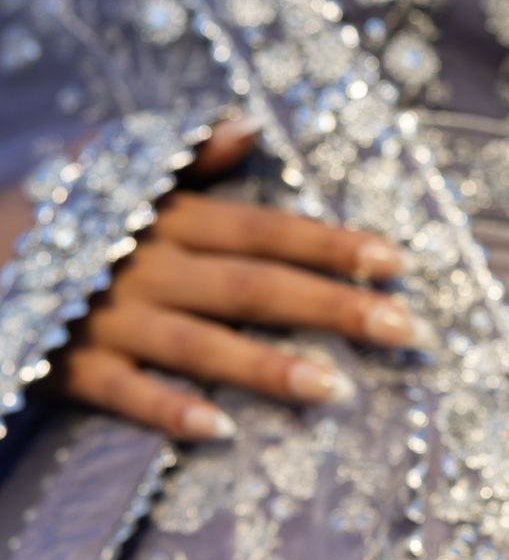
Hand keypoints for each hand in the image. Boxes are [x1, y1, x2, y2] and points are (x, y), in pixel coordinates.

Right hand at [48, 118, 417, 440]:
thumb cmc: (56, 217)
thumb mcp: (115, 171)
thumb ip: (186, 159)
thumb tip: (247, 129)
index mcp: (167, 220)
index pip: (263, 230)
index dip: (328, 244)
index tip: (394, 261)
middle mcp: (148, 266)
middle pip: (252, 286)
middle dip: (329, 306)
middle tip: (402, 329)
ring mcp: (111, 318)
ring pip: (200, 343)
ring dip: (266, 366)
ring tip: (335, 390)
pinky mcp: (72, 365)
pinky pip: (125, 391)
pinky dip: (167, 409)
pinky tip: (216, 430)